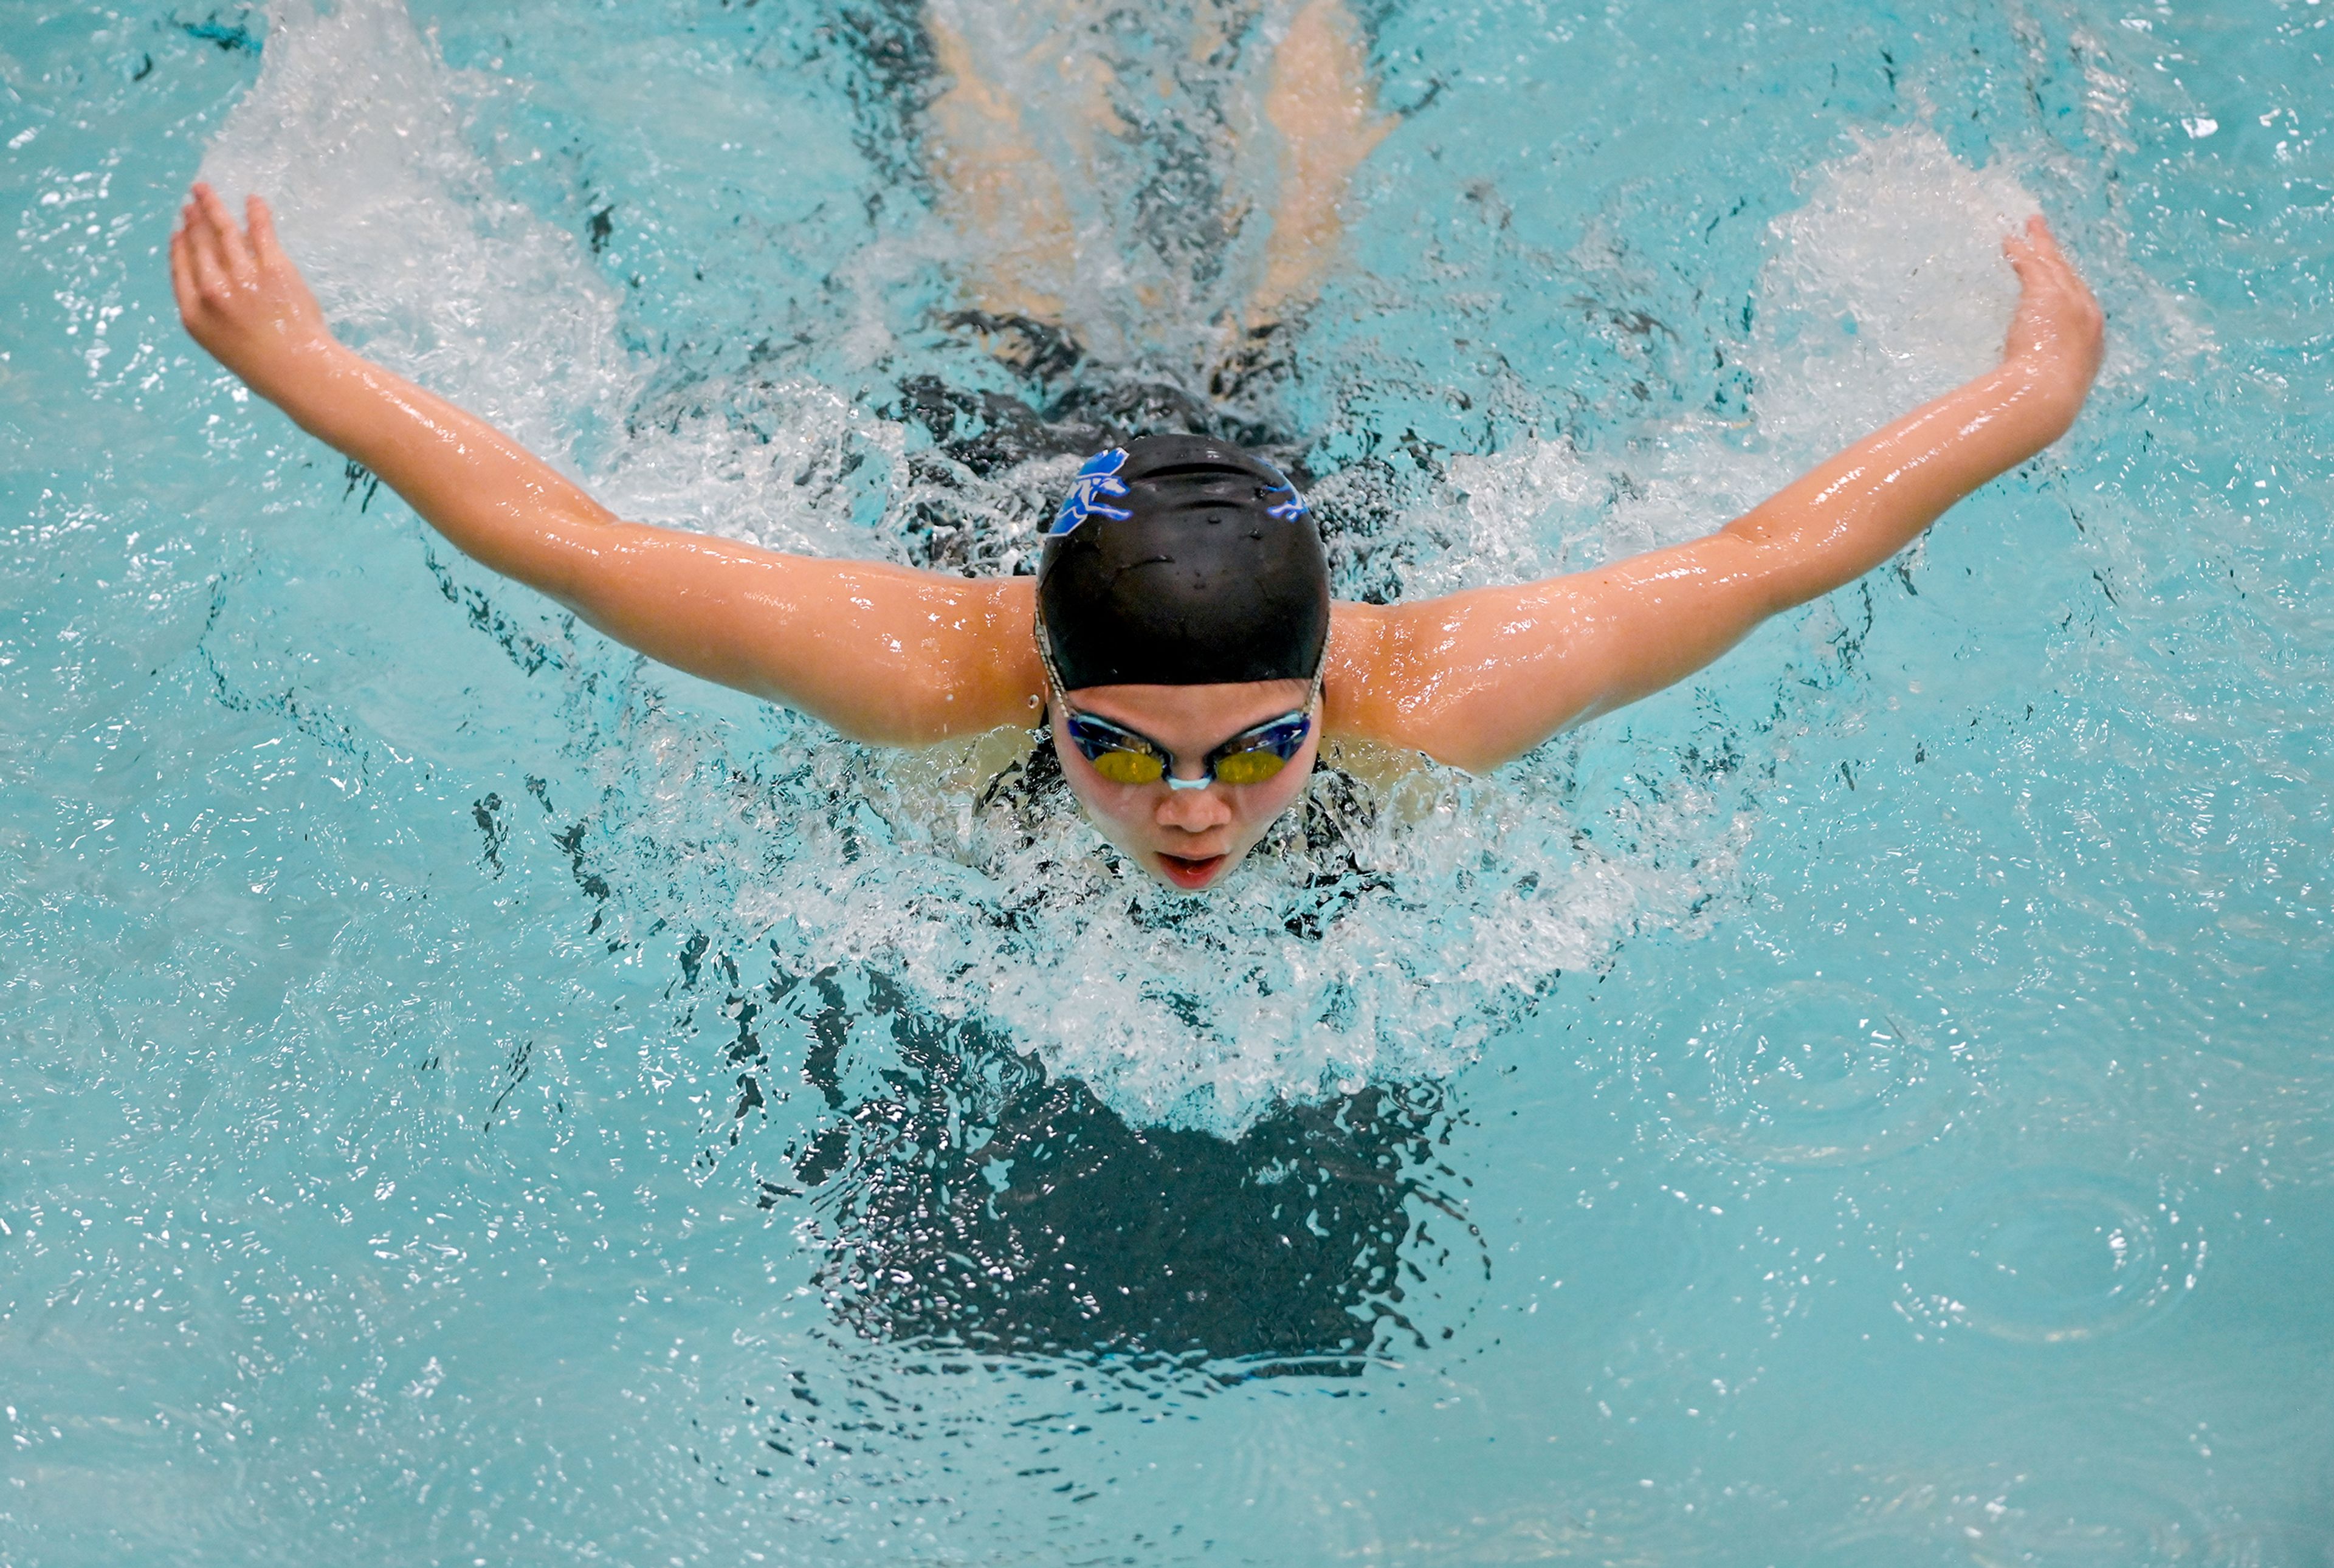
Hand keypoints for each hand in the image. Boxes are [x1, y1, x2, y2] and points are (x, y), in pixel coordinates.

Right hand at [170, 182, 340, 402]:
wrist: (299, 372)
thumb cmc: (263, 367)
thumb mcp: (221, 345)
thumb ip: (210, 315)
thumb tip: (209, 289)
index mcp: (194, 314)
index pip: (180, 269)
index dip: (179, 246)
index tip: (178, 231)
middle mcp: (212, 291)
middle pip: (199, 246)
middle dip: (193, 221)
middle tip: (191, 202)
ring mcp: (242, 277)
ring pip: (222, 232)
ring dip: (212, 207)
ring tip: (204, 190)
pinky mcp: (273, 269)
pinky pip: (260, 232)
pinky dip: (256, 213)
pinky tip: (252, 200)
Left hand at [2000, 215, 2103, 397]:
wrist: (2047, 397)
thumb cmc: (2045, 402)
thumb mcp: (2053, 390)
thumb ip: (2047, 378)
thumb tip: (2029, 386)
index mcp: (2091, 340)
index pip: (2080, 304)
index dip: (2068, 285)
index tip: (2058, 274)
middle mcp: (2086, 315)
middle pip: (2071, 275)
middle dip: (2058, 255)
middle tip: (2046, 235)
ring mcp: (2069, 302)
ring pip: (2053, 264)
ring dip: (2041, 243)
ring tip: (2030, 225)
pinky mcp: (2047, 295)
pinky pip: (2031, 266)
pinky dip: (2020, 252)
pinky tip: (2009, 241)